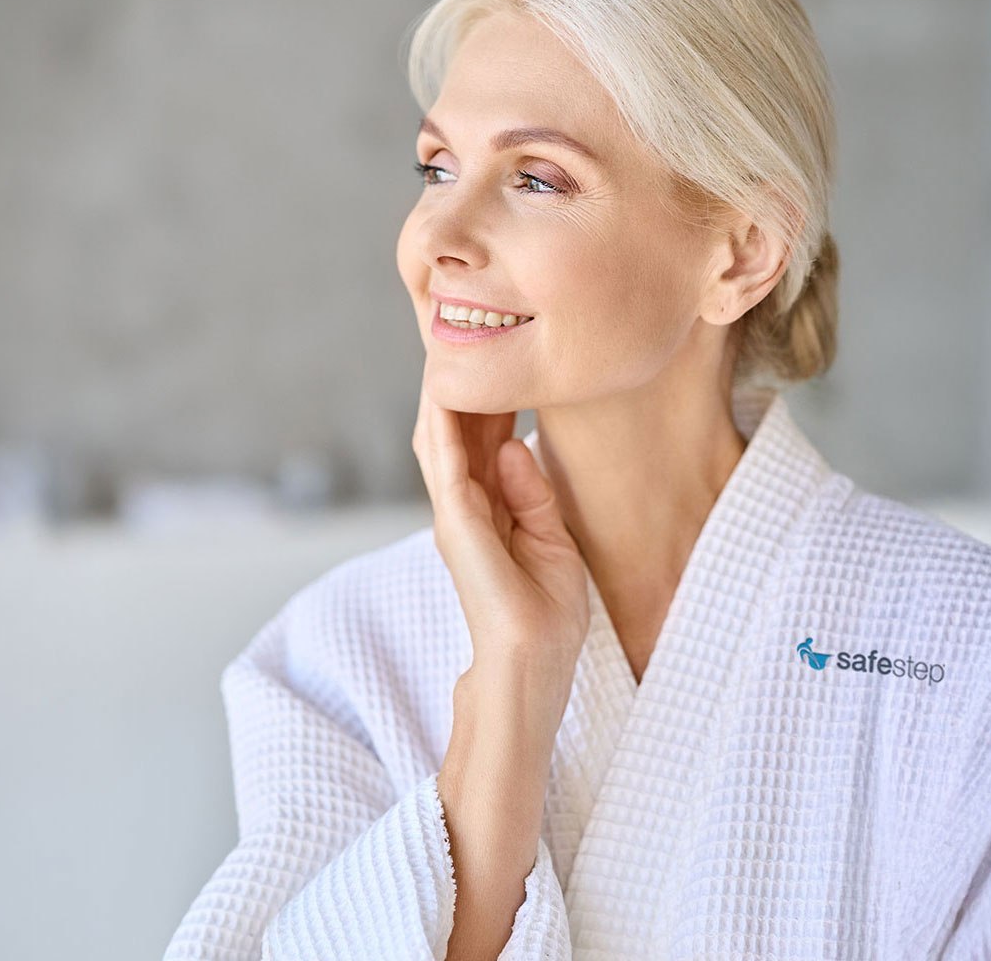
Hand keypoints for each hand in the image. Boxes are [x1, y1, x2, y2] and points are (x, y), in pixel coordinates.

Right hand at [412, 356, 588, 677]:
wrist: (533, 665)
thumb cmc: (546, 614)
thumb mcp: (552, 540)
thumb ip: (533, 493)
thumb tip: (516, 443)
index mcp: (488, 508)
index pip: (481, 436)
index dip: (488, 391)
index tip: (499, 347)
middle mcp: (464, 506)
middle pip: (455, 427)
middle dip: (460, 379)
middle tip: (468, 326)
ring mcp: (456, 515)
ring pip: (438, 435)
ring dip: (445, 389)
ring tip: (451, 341)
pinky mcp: (457, 526)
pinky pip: (445, 462)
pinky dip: (445, 423)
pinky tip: (449, 387)